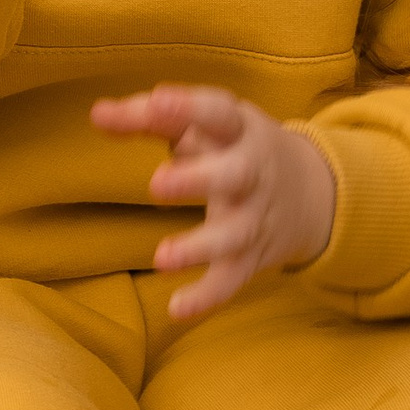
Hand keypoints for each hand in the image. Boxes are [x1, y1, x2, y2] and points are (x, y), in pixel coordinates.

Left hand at [92, 83, 337, 323]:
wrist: (313, 192)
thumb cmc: (233, 145)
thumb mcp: (203, 124)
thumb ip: (149, 117)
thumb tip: (97, 113)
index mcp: (239, 130)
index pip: (218, 113)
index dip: (189, 107)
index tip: (157, 101)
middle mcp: (253, 172)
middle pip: (235, 175)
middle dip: (199, 180)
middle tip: (156, 184)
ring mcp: (256, 217)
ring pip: (234, 235)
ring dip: (200, 247)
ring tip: (161, 258)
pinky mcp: (253, 256)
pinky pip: (233, 279)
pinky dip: (208, 296)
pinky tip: (176, 308)